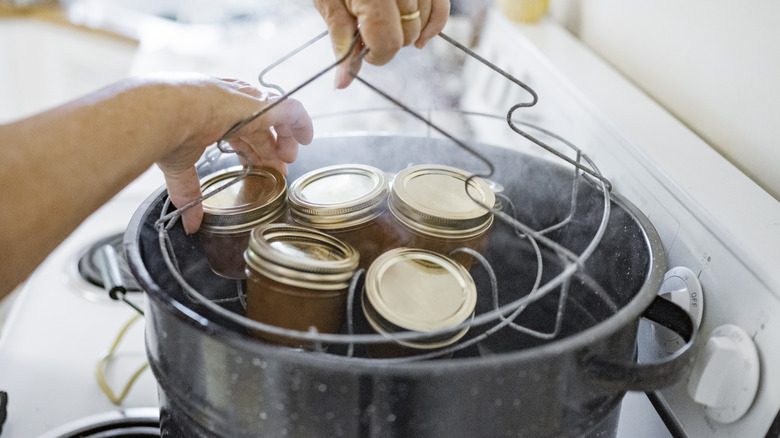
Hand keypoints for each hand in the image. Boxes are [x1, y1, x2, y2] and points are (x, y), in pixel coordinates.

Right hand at [155, 76, 312, 233]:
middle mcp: (231, 104)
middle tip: (278, 171)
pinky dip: (301, 123)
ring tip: (288, 159)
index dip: (247, 150)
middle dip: (268, 150)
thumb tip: (189, 223)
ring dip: (284, 139)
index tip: (253, 168)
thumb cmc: (166, 131)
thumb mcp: (178, 165)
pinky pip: (292, 110)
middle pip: (258, 128)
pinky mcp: (263, 105)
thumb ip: (188, 192)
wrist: (169, 109)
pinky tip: (307, 138)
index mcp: (209, 114)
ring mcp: (247, 103)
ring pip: (276, 118)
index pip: (236, 132)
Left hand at [314, 0, 450, 87]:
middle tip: (369, 31)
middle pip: (407, 34)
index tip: (365, 52)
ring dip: (409, 31)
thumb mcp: (327, 0)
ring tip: (388, 22)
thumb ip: (340, 38)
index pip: (387, 42)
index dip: (376, 55)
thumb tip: (343, 81)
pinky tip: (421, 35)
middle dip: (389, 41)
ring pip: (425, 22)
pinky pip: (442, 5)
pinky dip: (434, 22)